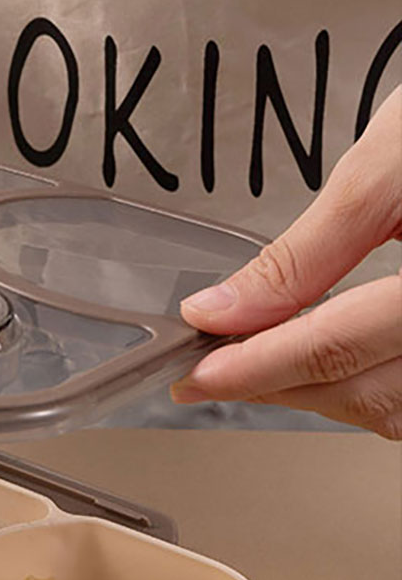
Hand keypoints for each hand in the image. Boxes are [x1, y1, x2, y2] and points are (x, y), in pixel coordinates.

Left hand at [174, 88, 401, 437]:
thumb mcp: (381, 171)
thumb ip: (303, 252)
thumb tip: (224, 307)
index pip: (337, 346)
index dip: (257, 368)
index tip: (197, 373)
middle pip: (367, 393)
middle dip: (278, 385)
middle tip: (208, 369)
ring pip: (391, 408)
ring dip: (319, 394)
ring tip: (253, 364)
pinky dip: (361, 385)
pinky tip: (318, 362)